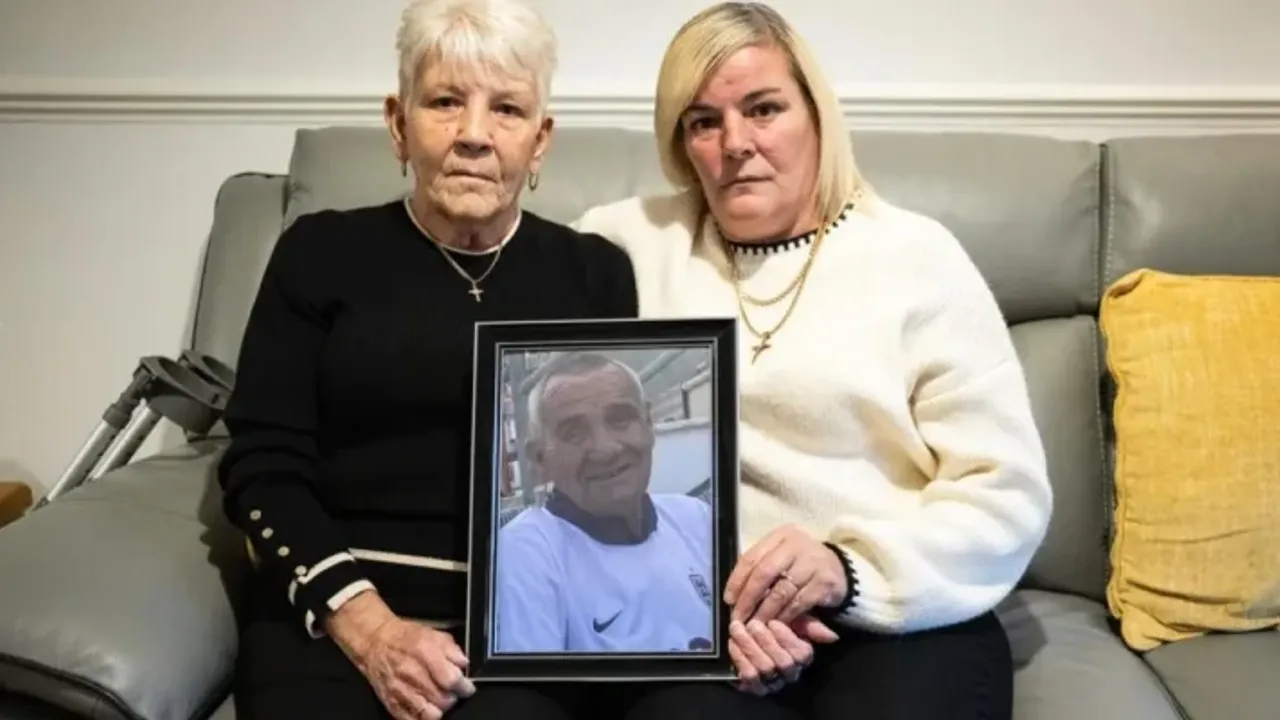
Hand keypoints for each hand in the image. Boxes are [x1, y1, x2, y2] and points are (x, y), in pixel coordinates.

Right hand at [327, 592, 474, 719]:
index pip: (451, 679)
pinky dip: (423, 717)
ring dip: (440, 709)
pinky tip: (427, 707)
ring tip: (440, 700)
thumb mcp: (433, 634)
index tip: (467, 687)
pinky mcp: (391, 702)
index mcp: (424, 652)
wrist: (374, 642)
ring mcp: (399, 690)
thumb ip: (452, 650)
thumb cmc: (405, 637)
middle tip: (452, 692)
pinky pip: (411, 719)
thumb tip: (464, 665)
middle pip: (443, 699)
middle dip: (453, 697)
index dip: (464, 686)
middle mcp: (411, 672)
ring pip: (429, 713)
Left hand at [725, 525, 847, 624]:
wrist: (840, 570)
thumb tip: (733, 598)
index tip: (728, 600)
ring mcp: (812, 562)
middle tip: (739, 618)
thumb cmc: (801, 565)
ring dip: (765, 612)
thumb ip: (761, 571)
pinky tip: (776, 625)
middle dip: (748, 598)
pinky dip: (784, 616)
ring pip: (781, 591)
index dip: (737, 580)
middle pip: (764, 573)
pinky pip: (798, 603)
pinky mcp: (824, 582)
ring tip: (755, 625)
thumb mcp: (781, 558)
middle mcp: (796, 544)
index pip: (751, 557)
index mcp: (780, 535)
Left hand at [728, 615, 837, 695]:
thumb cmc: (775, 625)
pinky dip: (739, 657)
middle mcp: (790, 673)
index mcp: (803, 657)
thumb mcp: (793, 620)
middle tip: (752, 623)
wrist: (750, 637)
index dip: (787, 638)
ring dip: (749, 646)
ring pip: (764, 668)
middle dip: (766, 641)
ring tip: (737, 628)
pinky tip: (733, 643)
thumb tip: (832, 636)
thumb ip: (810, 625)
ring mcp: (772, 682)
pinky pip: (748, 675)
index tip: (773, 622)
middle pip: (783, 663)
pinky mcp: (754, 687)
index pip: (801, 654)